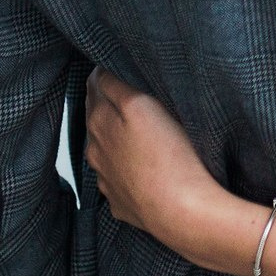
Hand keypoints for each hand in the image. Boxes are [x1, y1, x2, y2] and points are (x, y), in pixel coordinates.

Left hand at [85, 69, 222, 261]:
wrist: (181, 213)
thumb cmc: (170, 155)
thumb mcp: (142, 105)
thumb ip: (116, 84)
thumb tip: (99, 70)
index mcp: (99, 121)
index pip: (95, 84)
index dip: (106, 71)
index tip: (120, 63)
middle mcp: (96, 150)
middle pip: (96, 115)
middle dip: (108, 101)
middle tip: (129, 89)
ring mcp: (107, 179)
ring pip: (105, 149)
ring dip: (114, 135)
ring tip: (138, 128)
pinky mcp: (121, 202)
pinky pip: (118, 178)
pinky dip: (124, 167)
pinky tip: (142, 165)